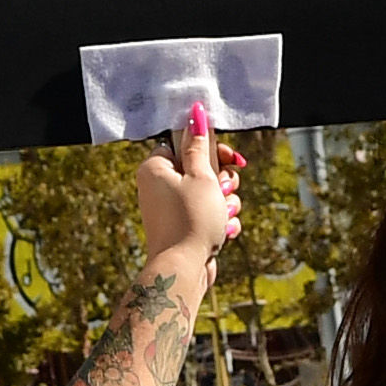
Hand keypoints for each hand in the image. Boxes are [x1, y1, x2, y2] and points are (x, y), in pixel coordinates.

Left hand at [135, 104, 242, 272]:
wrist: (184, 270)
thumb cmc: (190, 220)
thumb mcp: (201, 176)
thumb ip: (200, 146)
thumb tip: (196, 115)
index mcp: (156, 167)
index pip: (185, 143)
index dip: (211, 150)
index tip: (230, 159)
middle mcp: (160, 186)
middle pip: (202, 168)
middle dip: (223, 181)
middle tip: (224, 190)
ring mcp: (173, 209)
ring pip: (212, 193)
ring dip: (226, 203)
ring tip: (223, 217)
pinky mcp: (186, 227)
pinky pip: (210, 215)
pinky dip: (222, 222)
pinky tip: (224, 233)